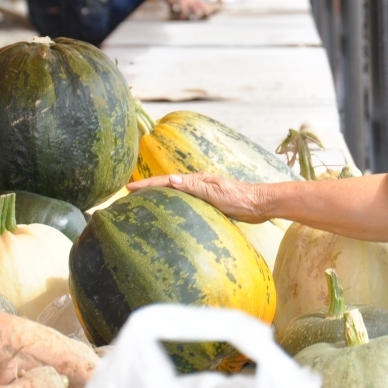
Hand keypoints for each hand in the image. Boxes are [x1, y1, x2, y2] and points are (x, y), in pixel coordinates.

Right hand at [128, 172, 268, 222]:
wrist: (259, 204)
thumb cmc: (239, 199)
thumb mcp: (214, 194)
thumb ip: (193, 187)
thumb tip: (170, 178)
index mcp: (197, 180)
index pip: (166, 181)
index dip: (146, 184)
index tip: (128, 187)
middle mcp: (198, 184)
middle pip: (167, 184)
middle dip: (148, 188)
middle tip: (129, 192)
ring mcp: (203, 192)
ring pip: (175, 191)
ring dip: (159, 194)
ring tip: (143, 200)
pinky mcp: (209, 201)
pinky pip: (185, 200)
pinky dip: (172, 202)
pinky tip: (170, 208)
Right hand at [165, 0, 213, 21]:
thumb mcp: (178, 2)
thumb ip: (181, 7)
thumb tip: (180, 13)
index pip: (199, 2)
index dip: (204, 6)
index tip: (209, 10)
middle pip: (199, 3)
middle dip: (205, 7)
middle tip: (209, 13)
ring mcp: (184, 0)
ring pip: (193, 6)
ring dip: (196, 12)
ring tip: (196, 18)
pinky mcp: (180, 2)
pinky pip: (183, 10)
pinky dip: (183, 14)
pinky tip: (181, 18)